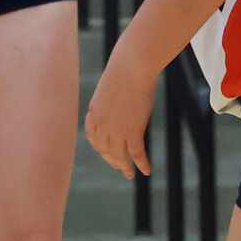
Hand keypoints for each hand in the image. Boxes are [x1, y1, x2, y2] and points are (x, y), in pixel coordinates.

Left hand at [83, 53, 155, 179]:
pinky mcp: (132, 131)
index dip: (100, 147)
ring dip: (124, 167)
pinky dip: (141, 164)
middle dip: (112, 160)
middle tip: (120, 167)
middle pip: (105, 149)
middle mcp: (101, 125)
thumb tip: (118, 100)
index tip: (106, 152)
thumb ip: (111, 98)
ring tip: (130, 174)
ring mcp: (116, 129)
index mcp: (94, 112)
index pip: (93, 137)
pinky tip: (147, 170)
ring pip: (119, 155)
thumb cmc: (125, 69)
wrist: (132, 65)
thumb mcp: (112, 86)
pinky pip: (136, 153)